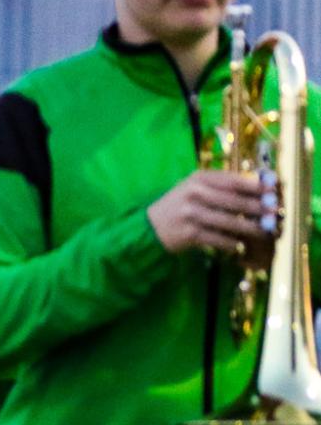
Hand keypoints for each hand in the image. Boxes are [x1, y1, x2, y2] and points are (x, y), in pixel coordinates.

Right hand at [147, 170, 272, 256]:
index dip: (255, 186)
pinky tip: (239, 246)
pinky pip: (218, 239)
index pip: (232, 181)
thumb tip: (256, 187)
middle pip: (234, 201)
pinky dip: (231, 243)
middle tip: (274, 213)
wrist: (150, 226)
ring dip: (249, 228)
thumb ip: (220, 185)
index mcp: (198, 179)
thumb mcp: (195, 188)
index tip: (273, 191)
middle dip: (257, 208)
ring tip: (264, 232)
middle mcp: (194, 193)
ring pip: (229, 222)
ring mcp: (191, 214)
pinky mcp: (189, 233)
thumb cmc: (179, 205)